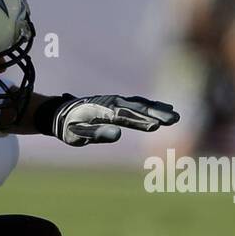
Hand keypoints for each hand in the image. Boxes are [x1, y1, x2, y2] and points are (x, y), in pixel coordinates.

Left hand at [52, 95, 179, 147]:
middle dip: (156, 113)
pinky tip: (163, 107)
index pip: (124, 116)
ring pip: (139, 103)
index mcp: (101, 111)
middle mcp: (110, 103)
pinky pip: (136, 102)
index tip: (156, 126)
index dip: (140, 121)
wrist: (59, 113)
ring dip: (157, 108)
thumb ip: (97, 134)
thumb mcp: (78, 134)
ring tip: (175, 115)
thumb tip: (118, 135)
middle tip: (175, 119)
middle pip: (136, 108)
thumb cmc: (68, 127)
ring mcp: (114, 101)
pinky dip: (150, 104)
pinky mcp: (116, 102)